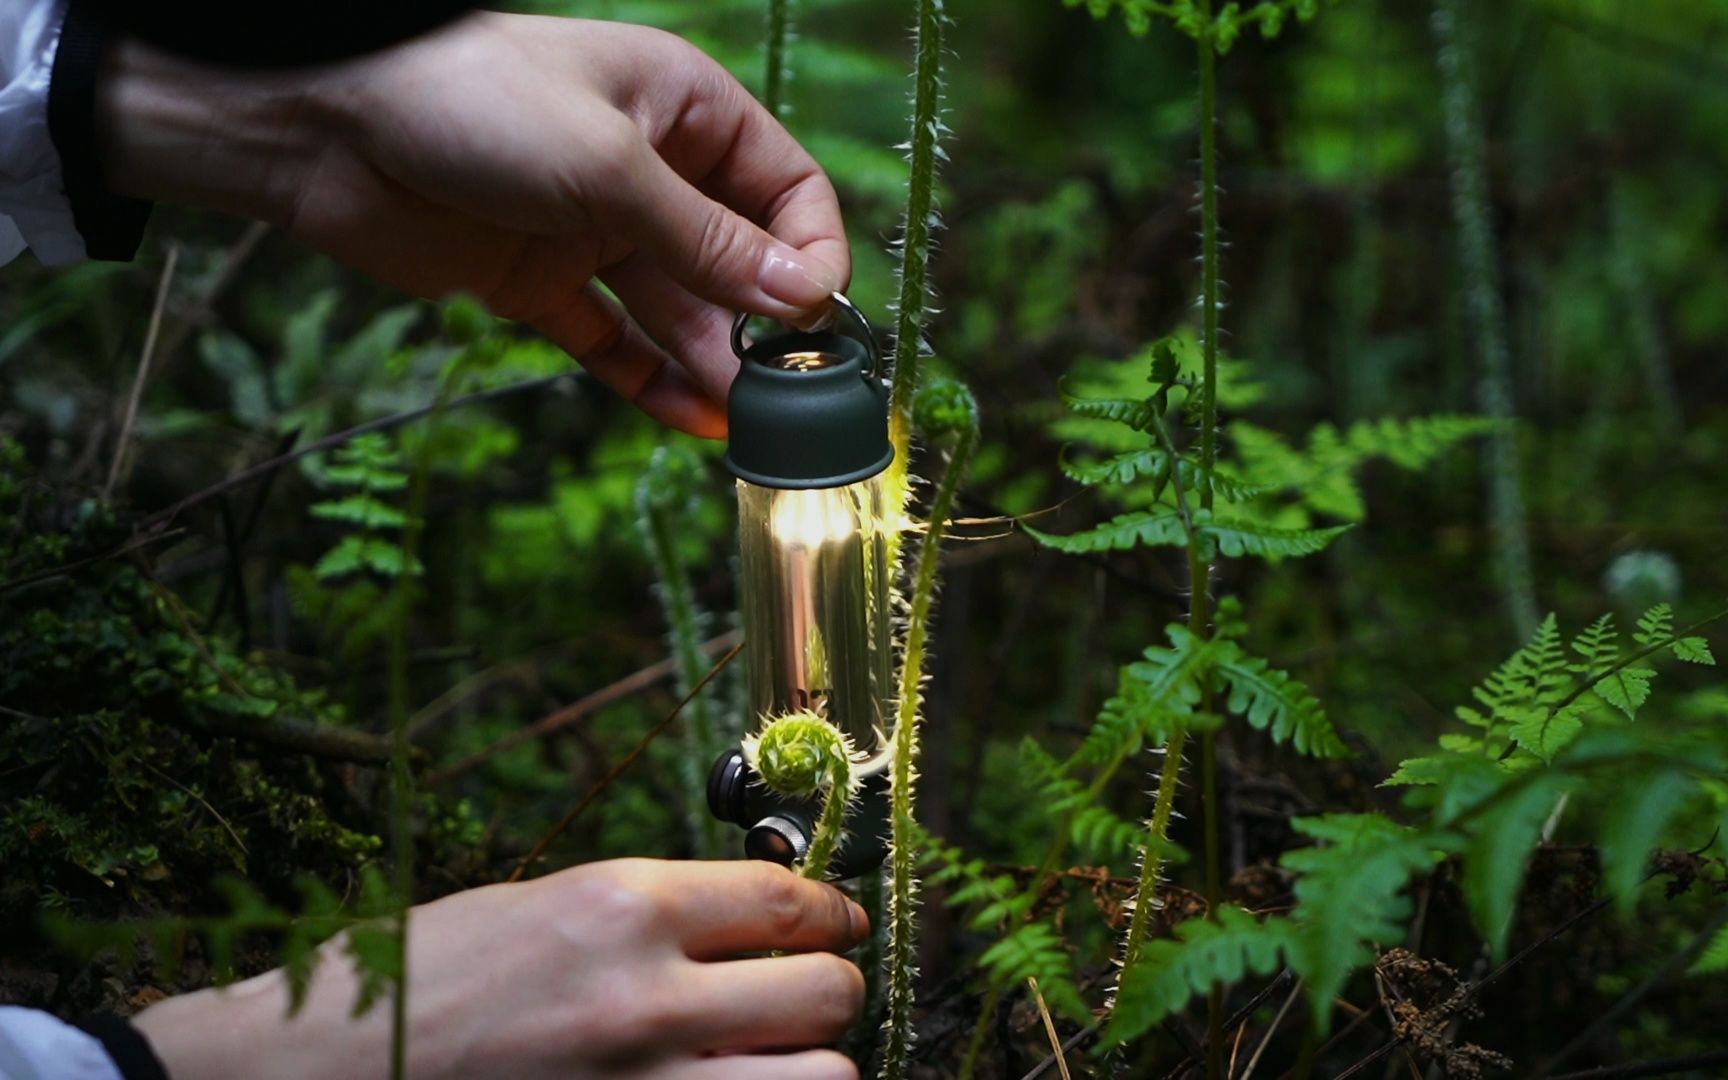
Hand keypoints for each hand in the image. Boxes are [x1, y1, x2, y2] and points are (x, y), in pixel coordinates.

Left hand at [97, 14, 851, 436]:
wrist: (324, 124)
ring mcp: (594, 232)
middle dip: (763, 327)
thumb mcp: (611, 167)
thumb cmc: (475, 99)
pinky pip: (611, 341)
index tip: (817, 322)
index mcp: (685, 110)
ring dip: (711, 364)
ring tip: (743, 422)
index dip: (811, 254)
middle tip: (785, 396)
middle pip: (736, 261)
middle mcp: (650, 172)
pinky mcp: (540, 283)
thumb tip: (805, 296)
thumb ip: (708, 240)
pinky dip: (647, 380)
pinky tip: (686, 418)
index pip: (786, 190)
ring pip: (677, 311)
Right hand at [133, 859, 868, 1079]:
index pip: (788, 898)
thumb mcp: (532, 910)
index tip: (838, 922)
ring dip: (808, 1066)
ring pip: (822, 1079)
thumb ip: (645, 916)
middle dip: (829, 988)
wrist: (304, 1077)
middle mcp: (648, 998)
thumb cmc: (407, 987)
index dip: (832, 910)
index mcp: (620, 907)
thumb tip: (744, 919)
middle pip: (824, 990)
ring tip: (773, 1060)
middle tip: (810, 994)